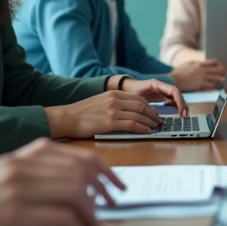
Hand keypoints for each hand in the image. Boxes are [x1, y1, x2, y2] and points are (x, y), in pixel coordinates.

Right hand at [45, 90, 166, 138]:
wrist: (66, 118)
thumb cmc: (81, 113)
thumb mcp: (100, 102)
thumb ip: (114, 104)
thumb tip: (128, 112)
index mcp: (113, 93)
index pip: (139, 98)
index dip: (150, 107)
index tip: (154, 114)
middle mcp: (115, 100)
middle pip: (142, 106)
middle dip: (153, 114)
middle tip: (159, 122)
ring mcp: (113, 111)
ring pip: (140, 115)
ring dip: (151, 122)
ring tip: (156, 128)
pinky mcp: (110, 122)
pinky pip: (133, 125)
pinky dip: (143, 128)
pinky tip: (147, 132)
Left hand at [118, 78, 187, 116]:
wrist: (127, 87)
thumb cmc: (131, 91)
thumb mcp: (136, 96)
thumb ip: (144, 104)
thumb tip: (153, 115)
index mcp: (156, 84)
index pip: (173, 90)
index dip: (179, 101)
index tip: (181, 111)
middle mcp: (162, 86)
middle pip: (177, 94)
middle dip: (182, 104)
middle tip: (185, 116)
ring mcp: (163, 91)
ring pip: (176, 97)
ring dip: (181, 106)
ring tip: (183, 116)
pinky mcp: (162, 96)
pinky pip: (172, 101)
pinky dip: (176, 107)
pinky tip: (177, 113)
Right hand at [171, 59, 226, 90]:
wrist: (173, 80)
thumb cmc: (179, 73)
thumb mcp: (188, 64)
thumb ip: (196, 64)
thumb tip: (201, 64)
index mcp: (199, 63)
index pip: (213, 62)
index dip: (218, 63)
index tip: (221, 65)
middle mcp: (201, 69)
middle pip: (216, 69)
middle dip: (222, 71)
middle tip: (226, 72)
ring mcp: (201, 77)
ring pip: (215, 77)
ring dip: (220, 78)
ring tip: (224, 80)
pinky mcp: (200, 84)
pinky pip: (210, 85)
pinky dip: (214, 85)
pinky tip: (216, 86)